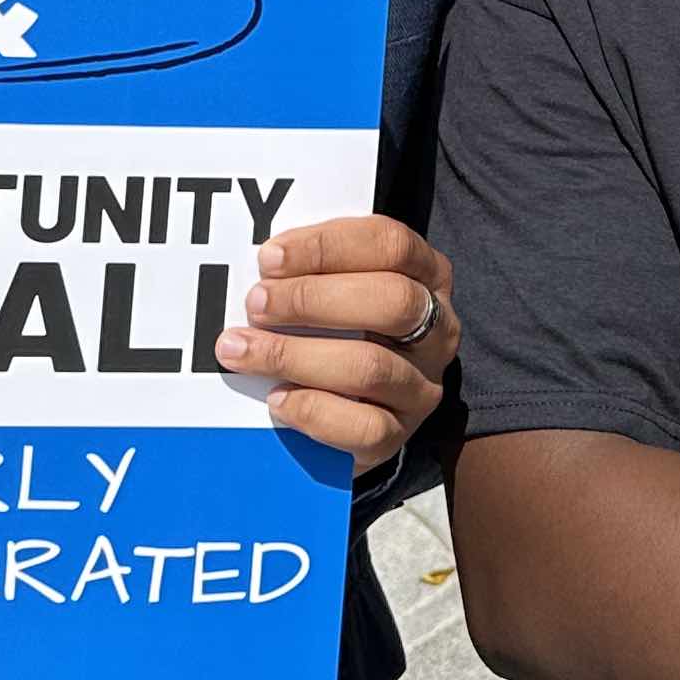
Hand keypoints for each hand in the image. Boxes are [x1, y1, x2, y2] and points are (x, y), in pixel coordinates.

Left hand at [224, 216, 457, 473]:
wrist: (350, 406)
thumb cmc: (336, 329)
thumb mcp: (336, 287)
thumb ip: (313, 270)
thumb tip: (264, 264)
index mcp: (427, 276)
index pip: (391, 245)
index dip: (328, 247)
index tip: (271, 258)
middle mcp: (437, 330)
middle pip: (392, 301)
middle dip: (312, 299)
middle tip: (256, 304)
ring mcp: (422, 385)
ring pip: (371, 367)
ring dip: (294, 356)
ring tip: (242, 350)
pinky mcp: (398, 435)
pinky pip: (362, 427)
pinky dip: (312, 411)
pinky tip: (277, 398)